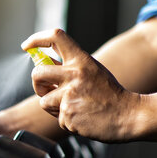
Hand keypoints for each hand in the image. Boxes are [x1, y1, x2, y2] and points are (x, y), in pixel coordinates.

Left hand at [21, 29, 141, 141]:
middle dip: (37, 84)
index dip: (36, 39)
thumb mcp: (92, 71)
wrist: (129, 115)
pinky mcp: (68, 114)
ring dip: (53, 107)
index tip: (26, 46)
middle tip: (46, 89)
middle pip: (37, 74)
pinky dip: (66, 120)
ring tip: (75, 106)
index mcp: (81, 60)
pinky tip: (83, 117)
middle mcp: (74, 74)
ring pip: (43, 101)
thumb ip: (70, 67)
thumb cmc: (109, 94)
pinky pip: (56, 118)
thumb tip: (42, 64)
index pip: (56, 37)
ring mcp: (70, 95)